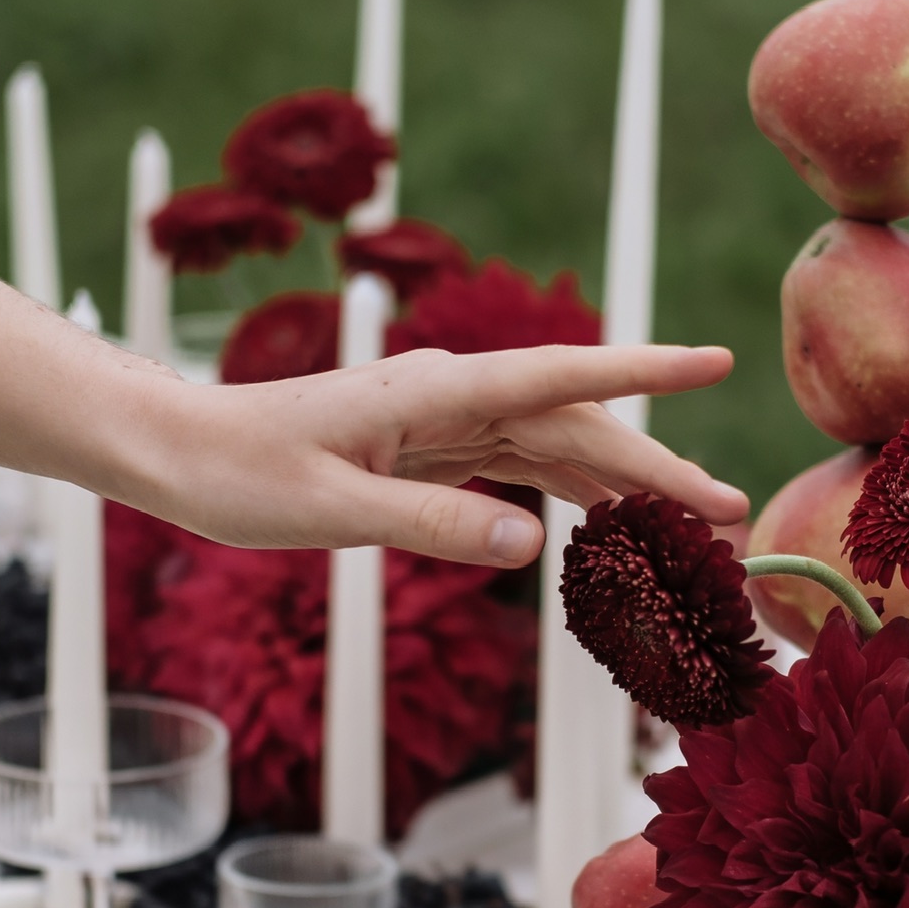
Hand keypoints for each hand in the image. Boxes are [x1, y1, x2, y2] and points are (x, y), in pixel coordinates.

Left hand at [133, 342, 746, 561]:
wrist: (179, 452)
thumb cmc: (240, 476)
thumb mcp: (331, 510)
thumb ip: (432, 525)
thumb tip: (535, 543)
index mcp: (435, 394)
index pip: (562, 378)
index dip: (644, 373)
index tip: (716, 363)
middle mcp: (451, 396)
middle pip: (578, 424)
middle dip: (659, 465)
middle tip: (729, 514)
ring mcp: (443, 420)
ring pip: (556, 444)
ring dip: (624, 481)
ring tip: (692, 523)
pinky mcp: (428, 448)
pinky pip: (520, 464)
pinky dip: (571, 489)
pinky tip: (608, 519)